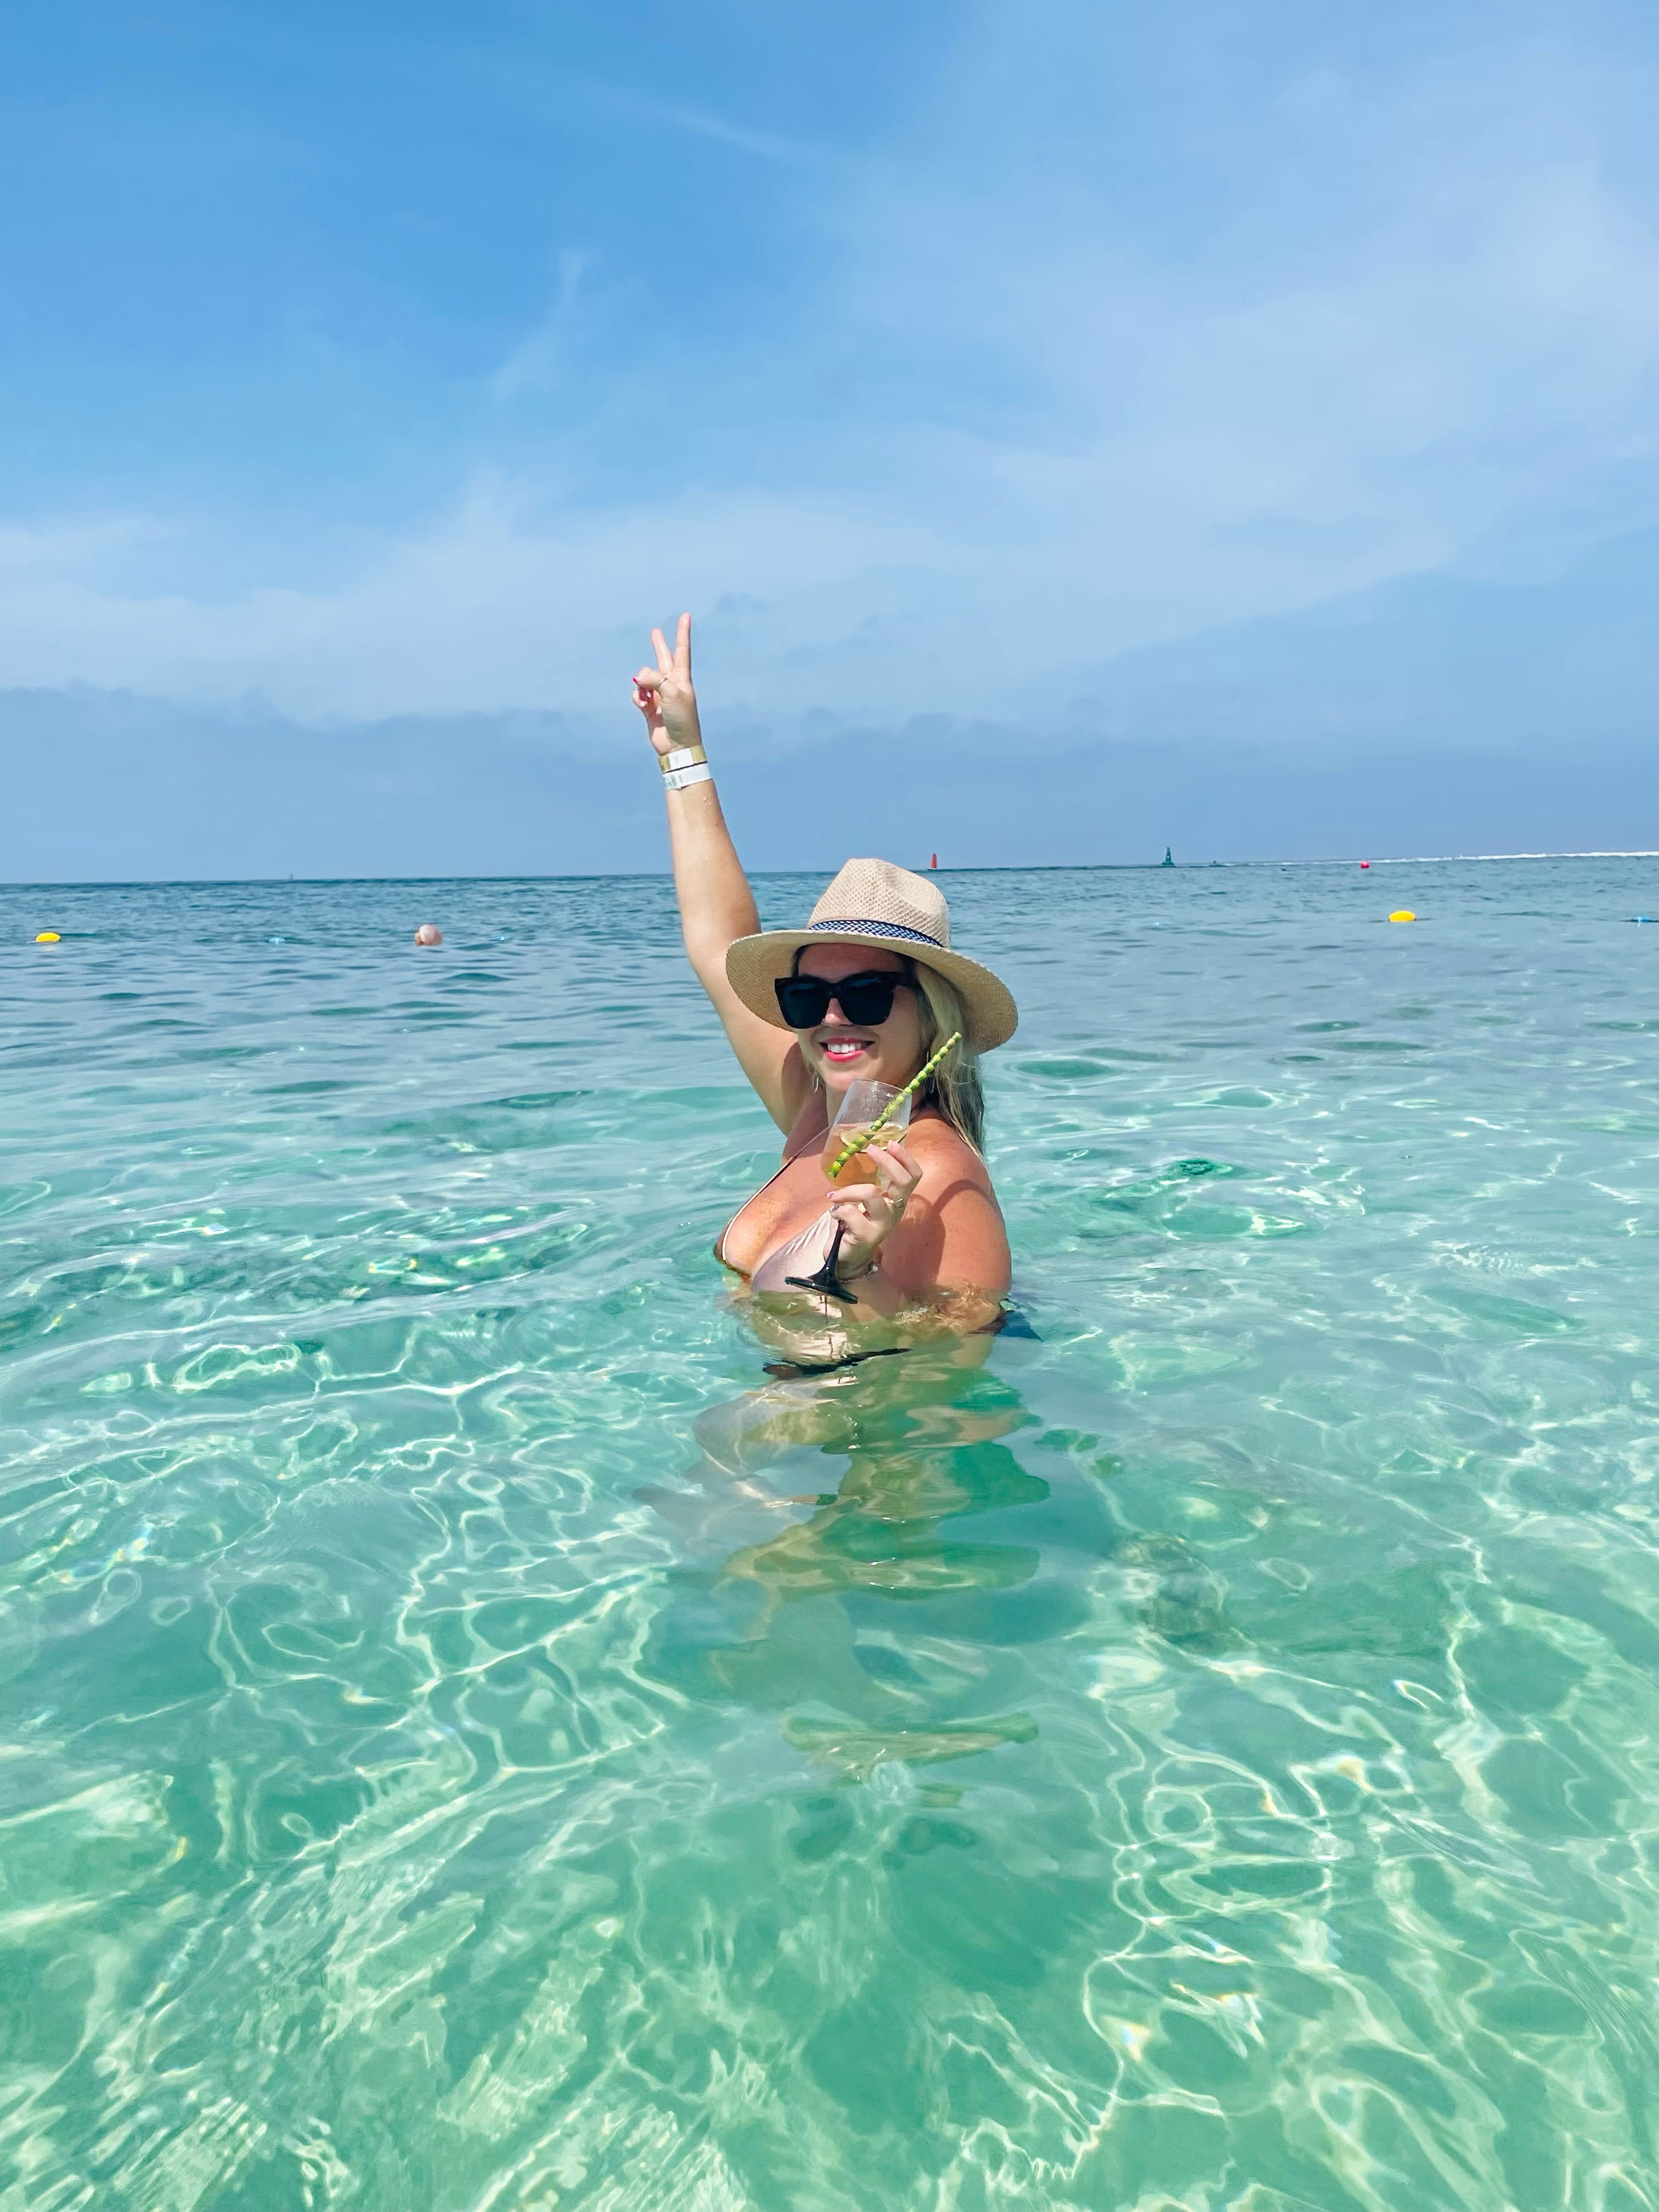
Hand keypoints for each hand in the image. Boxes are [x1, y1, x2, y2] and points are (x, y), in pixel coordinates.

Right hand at [632, 612, 701, 756]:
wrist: (677, 745)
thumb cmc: (681, 719)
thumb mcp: (671, 693)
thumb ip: (655, 679)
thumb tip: (638, 678)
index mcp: (682, 679)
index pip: (682, 651)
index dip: (682, 633)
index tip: (686, 616)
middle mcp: (671, 684)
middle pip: (663, 660)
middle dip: (659, 646)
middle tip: (655, 632)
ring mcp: (659, 695)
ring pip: (644, 678)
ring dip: (642, 683)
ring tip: (647, 697)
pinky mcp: (649, 708)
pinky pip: (638, 694)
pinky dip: (638, 697)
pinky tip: (642, 704)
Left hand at [827, 1140, 921, 1276]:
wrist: (846, 1260)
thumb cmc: (854, 1226)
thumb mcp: (865, 1202)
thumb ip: (869, 1183)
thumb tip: (863, 1154)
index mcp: (896, 1201)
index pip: (913, 1177)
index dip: (905, 1158)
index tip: (889, 1143)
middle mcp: (895, 1212)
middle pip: (902, 1181)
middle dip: (886, 1162)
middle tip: (869, 1150)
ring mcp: (883, 1225)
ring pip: (871, 1193)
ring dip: (848, 1190)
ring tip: (834, 1197)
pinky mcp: (867, 1236)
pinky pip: (850, 1212)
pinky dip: (837, 1210)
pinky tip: (834, 1215)